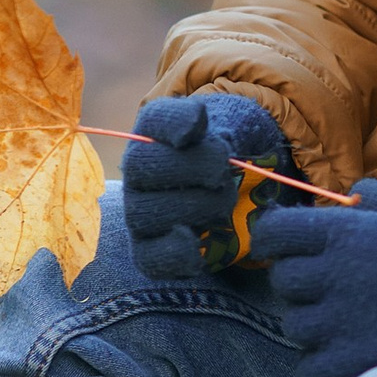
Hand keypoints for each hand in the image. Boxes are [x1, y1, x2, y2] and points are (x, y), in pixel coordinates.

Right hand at [120, 90, 296, 278]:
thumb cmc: (230, 160)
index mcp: (158, 131)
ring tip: (224, 204)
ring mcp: (138, 210)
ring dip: (192, 209)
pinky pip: (148, 257)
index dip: (174, 121)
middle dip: (192, 168)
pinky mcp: (148, 248)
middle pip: (140, 164)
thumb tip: (198, 120)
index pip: (154, 119)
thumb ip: (225, 124)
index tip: (201, 126)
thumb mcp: (238, 133)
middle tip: (224, 174)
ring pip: (143, 213)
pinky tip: (199, 250)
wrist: (233, 196)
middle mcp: (138, 169)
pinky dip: (174, 255)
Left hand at [247, 176, 376, 376]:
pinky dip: (325, 366)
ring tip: (354, 323)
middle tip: (336, 285)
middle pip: (284, 283)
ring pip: (297, 328)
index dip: (276, 238)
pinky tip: (354, 356)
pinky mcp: (357, 366)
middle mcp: (334, 278)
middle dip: (304, 281)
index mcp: (345, 233)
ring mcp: (343, 326)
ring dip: (317, 325)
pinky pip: (311, 372)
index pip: (274, 233)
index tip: (287, 246)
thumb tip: (350, 199)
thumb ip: (375, 198)